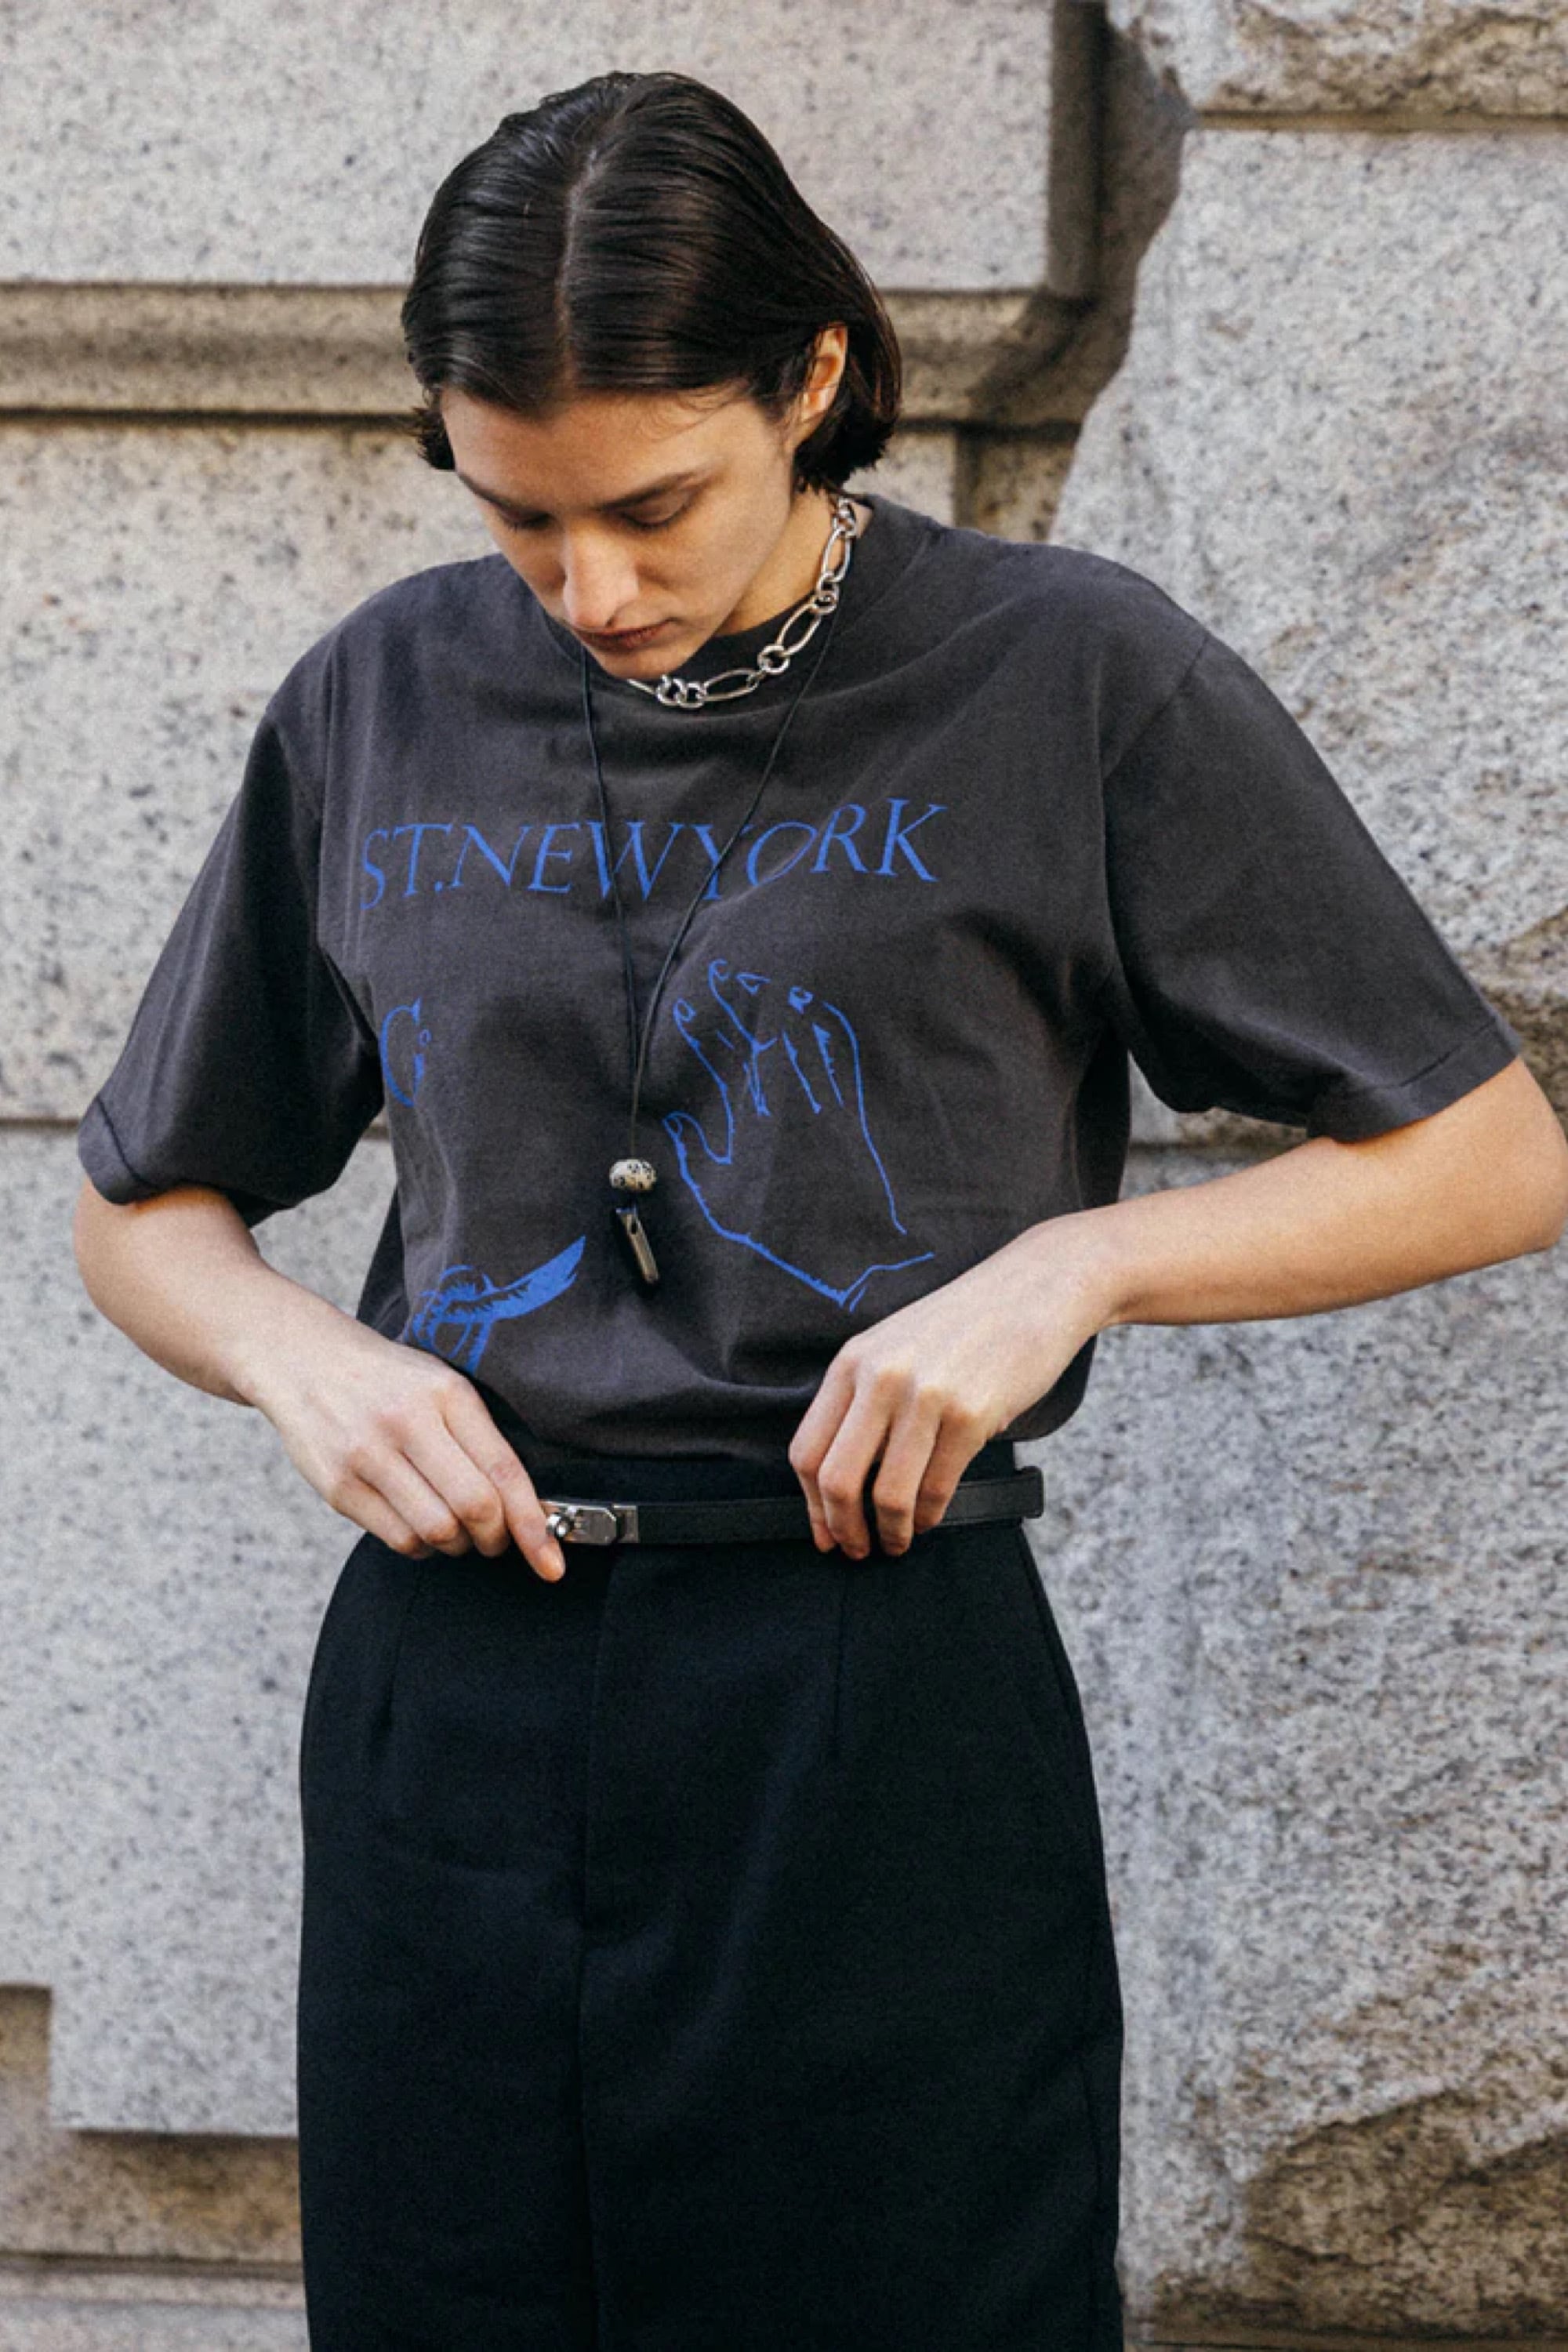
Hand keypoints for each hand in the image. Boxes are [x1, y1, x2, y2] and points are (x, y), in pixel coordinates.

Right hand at [244, 1314, 568, 1579]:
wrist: (303, 1358)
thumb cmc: (388, 1379)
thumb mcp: (442, 1385)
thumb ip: (481, 1439)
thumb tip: (528, 1509)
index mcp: (447, 1393)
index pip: (504, 1471)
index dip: (534, 1525)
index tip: (551, 1563)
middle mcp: (408, 1421)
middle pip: (474, 1508)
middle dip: (496, 1539)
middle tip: (495, 1540)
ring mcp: (367, 1454)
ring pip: (436, 1531)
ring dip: (457, 1545)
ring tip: (454, 1528)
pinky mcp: (337, 1485)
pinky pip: (398, 1539)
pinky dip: (421, 1546)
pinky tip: (419, 1525)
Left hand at [787, 1221, 1108, 1557]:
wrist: (1035, 1289)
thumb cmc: (966, 1326)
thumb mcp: (895, 1347)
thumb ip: (864, 1399)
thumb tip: (844, 1481)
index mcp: (852, 1362)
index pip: (808, 1449)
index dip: (811, 1505)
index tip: (822, 1532)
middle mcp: (880, 1377)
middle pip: (836, 1479)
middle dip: (843, 1528)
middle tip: (857, 1549)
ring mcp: (925, 1396)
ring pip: (887, 1493)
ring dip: (891, 1532)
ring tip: (897, 1542)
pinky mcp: (969, 1414)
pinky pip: (936, 1488)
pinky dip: (930, 1516)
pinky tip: (930, 1519)